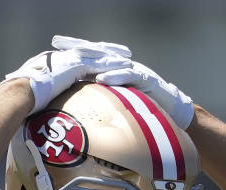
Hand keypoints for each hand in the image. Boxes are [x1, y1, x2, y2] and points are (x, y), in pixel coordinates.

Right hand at [4, 36, 131, 113]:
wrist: (20, 93)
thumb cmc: (21, 99)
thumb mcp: (32, 97)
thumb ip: (41, 100)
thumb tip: (37, 113)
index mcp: (52, 62)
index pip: (74, 57)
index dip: (88, 57)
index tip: (97, 59)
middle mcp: (62, 57)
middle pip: (88, 51)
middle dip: (104, 50)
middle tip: (118, 52)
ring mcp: (68, 59)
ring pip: (97, 54)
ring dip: (113, 55)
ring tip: (127, 57)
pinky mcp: (75, 66)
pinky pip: (99, 64)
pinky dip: (112, 65)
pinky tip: (125, 67)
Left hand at [51, 37, 193, 127]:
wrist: (170, 110)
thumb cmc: (140, 106)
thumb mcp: (114, 100)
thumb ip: (98, 97)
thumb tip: (77, 103)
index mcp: (115, 68)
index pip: (92, 56)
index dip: (74, 49)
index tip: (54, 46)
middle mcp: (123, 65)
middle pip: (98, 53)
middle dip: (78, 47)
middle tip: (58, 43)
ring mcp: (135, 71)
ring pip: (112, 63)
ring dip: (93, 60)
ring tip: (75, 58)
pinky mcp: (146, 80)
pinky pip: (129, 77)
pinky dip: (116, 77)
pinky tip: (102, 79)